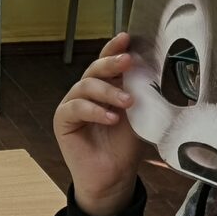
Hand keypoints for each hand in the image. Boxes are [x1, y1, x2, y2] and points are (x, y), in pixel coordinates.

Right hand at [56, 33, 145, 215]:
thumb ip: (140, 93)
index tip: (127, 38)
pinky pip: (75, 107)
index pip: (107, 62)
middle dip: (112, 63)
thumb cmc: (125, 147)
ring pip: (85, 86)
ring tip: (127, 103)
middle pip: (94, 69)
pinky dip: (94, 110)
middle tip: (128, 62)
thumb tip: (153, 69)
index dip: (114, 48)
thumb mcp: (139, 115)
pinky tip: (111, 118)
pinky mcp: (63, 121)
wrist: (114, 178)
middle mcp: (86, 93)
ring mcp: (73, 105)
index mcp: (105, 87)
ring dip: (108, 91)